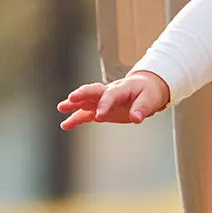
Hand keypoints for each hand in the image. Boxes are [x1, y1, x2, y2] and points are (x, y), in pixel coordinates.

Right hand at [56, 71, 171, 129]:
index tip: (100, 115)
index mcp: (122, 88)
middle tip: (71, 99)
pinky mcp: (101, 109)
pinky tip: (66, 124)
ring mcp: (103, 100)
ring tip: (61, 108)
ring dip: (74, 104)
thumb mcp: (150, 99)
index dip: (104, 104)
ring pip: (86, 101)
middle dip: (82, 95)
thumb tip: (136, 118)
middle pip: (93, 91)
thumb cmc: (148, 91)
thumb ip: (142, 108)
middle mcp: (109, 92)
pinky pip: (87, 113)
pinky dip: (76, 118)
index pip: (110, 94)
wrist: (146, 88)